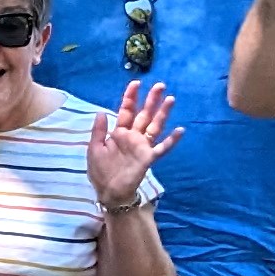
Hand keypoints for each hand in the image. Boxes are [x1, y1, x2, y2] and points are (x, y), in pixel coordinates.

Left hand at [87, 79, 180, 205]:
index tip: (136, 83)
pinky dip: (171, 140)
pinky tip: (180, 130)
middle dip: (151, 100)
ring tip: (171, 99)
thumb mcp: (94, 148)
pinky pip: (162, 148)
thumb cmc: (100, 171)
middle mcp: (133, 137)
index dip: (131, 97)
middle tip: (160, 85)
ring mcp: (142, 146)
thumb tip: (101, 112)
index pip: (126, 111)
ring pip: (155, 126)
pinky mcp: (148, 158)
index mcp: (119, 133)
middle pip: (144, 114)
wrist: (108, 192)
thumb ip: (99, 130)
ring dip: (163, 113)